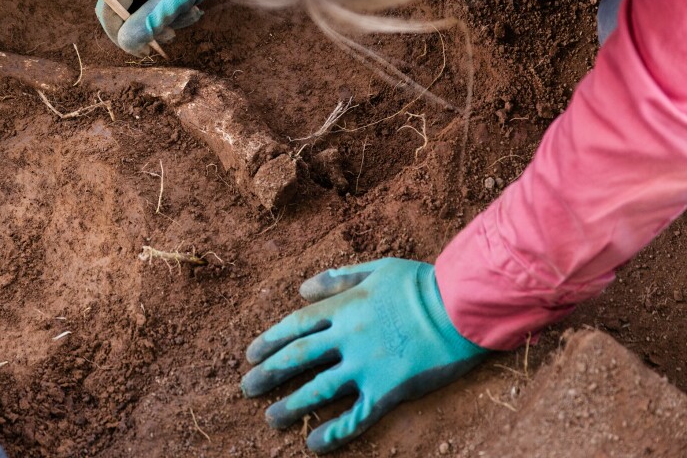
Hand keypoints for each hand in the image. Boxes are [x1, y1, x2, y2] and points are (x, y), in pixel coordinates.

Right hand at [98, 0, 220, 55]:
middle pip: (124, 7)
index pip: (108, 12)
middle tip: (176, 30)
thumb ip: (150, 21)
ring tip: (192, 11)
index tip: (146, 50)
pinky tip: (190, 0)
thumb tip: (128, 44)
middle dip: (151, 23)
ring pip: (140, 0)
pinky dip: (167, 0)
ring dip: (164, 13)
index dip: (123, 36)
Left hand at [242, 258, 487, 452]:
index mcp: (344, 307)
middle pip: (298, 357)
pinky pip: (356, 416)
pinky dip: (334, 432)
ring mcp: (367, 365)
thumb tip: (302, 288)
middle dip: (268, 374)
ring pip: (319, 389)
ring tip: (270, 419)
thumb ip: (338, 278)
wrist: (463, 306)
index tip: (250, 355)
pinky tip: (314, 444)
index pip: (295, 325)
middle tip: (246, 389)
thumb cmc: (424, 283)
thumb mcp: (377, 269)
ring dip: (291, 405)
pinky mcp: (389, 389)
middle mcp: (348, 337)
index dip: (269, 341)